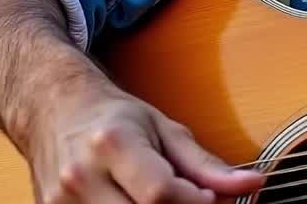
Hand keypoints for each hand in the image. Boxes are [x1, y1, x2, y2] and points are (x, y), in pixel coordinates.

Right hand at [20, 77, 264, 203]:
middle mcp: (80, 177)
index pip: (159, 192)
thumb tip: (252, 184)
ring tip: (168, 202)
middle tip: (194, 202)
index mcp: (112, 144)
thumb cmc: (115, 118)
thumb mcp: (165, 130)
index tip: (210, 198)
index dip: (194, 202)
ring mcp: (60, 203)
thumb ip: (206, 164)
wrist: (54, 111)